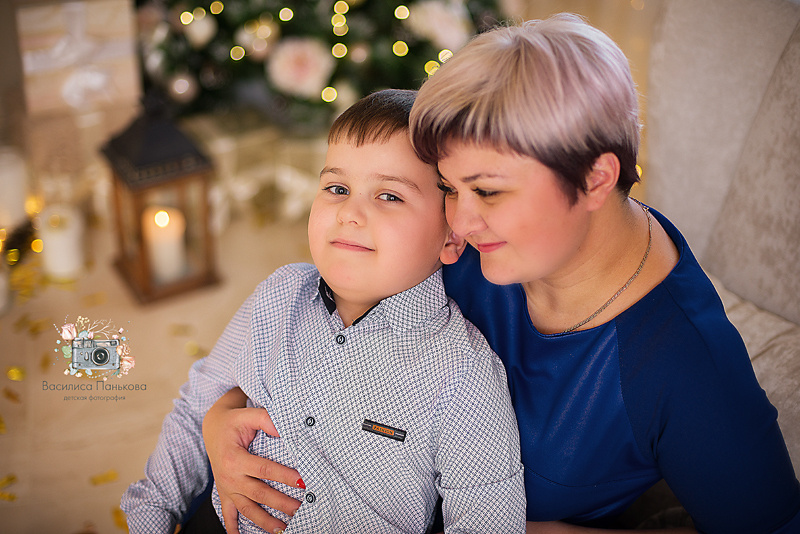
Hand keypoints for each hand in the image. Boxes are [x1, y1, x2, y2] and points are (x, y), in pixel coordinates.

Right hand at [203, 388, 301, 533]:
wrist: (212, 428)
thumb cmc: (233, 422)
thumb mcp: (247, 415)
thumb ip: (266, 419)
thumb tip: (285, 429)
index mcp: (234, 458)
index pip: (264, 470)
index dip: (284, 476)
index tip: (302, 481)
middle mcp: (228, 476)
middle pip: (259, 493)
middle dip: (280, 503)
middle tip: (300, 509)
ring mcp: (226, 487)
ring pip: (247, 509)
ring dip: (264, 521)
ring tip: (282, 529)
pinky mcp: (224, 493)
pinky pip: (228, 514)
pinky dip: (234, 528)